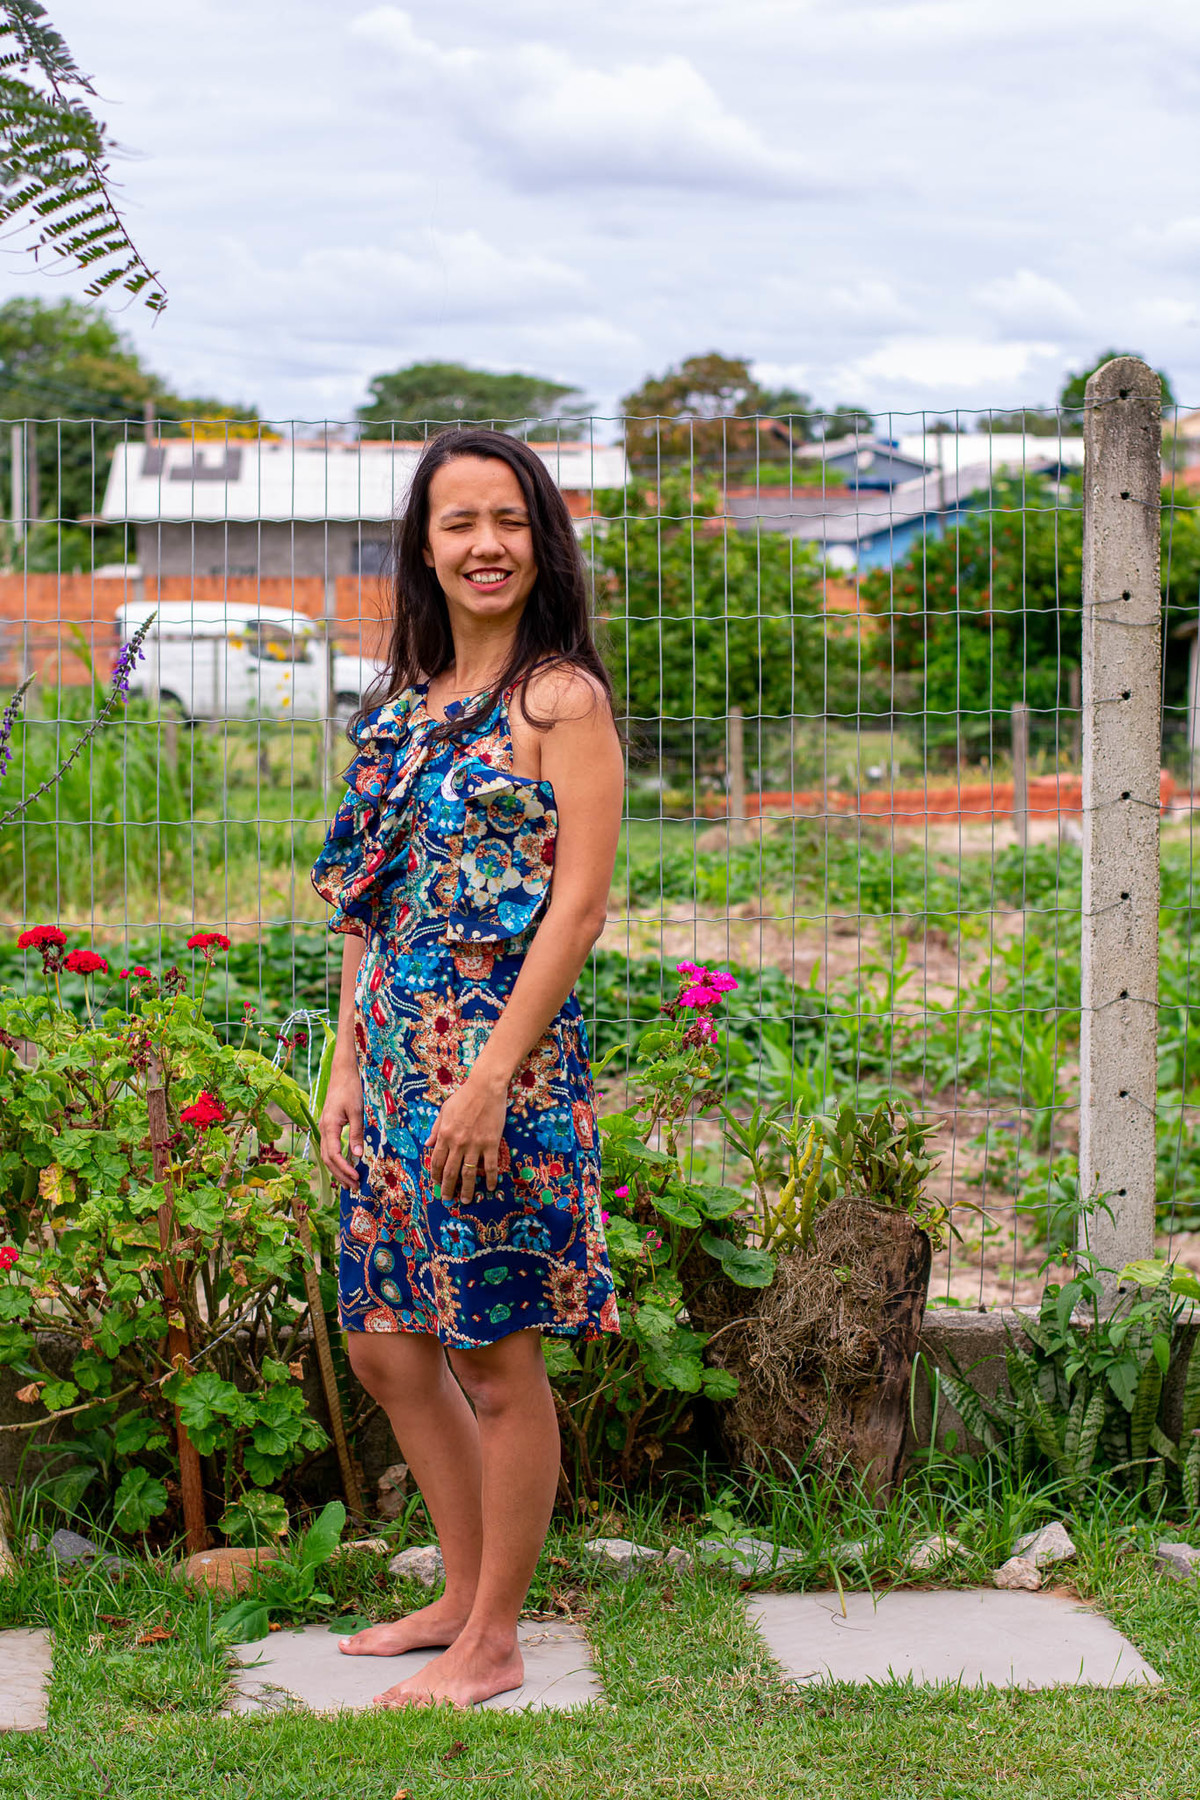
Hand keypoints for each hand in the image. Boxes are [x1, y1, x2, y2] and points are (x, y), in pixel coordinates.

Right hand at [320, 1060, 364, 1190]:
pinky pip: (330, 1148)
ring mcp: (325, 1128)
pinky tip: (346, 1165)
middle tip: (355, 1188)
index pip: (334, 1155)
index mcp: (329, 1126)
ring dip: (338, 1170)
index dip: (344, 1169)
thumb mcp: (357, 1110)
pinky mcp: (329, 1126)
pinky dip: (337, 1160)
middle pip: (328, 1159)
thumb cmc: (350, 1088)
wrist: (342, 1072)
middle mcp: (323, 1129)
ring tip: (350, 1183)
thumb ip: (356, 1133)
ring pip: (327, 1155)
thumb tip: (357, 1155)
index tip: (356, 1177)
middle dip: (341, 1175)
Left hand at [427, 1072, 507, 1204]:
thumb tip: (427, 1144)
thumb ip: (436, 1129)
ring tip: (465, 1200)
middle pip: (450, 1172)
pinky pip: (489, 1166)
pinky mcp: (490, 1143)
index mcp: (444, 1135)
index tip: (436, 1184)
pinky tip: (489, 1188)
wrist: (485, 1087)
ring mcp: (475, 1145)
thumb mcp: (444, 1111)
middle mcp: (458, 1143)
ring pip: (468, 1174)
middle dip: (447, 1188)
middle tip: (447, 1199)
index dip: (435, 1175)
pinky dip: (489, 1179)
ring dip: (466, 1190)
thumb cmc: (464, 1096)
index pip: (436, 1161)